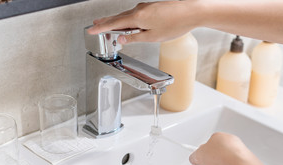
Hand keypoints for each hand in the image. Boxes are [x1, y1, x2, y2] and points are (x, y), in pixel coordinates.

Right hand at [87, 1, 202, 43]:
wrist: (192, 11)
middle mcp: (139, 9)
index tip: (91, 29)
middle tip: (95, 24)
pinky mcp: (152, 7)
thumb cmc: (175, 24)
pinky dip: (127, 18)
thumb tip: (121, 39)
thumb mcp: (153, 37)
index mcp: (137, 17)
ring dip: (116, 20)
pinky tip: (127, 22)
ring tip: (107, 23)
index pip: (114, 23)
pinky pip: (135, 13)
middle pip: (118, 17)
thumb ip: (135, 38)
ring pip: (127, 15)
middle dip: (106, 22)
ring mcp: (146, 7)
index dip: (101, 27)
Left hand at [189, 132, 255, 164]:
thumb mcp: (217, 136)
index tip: (199, 149)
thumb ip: (213, 140)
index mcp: (200, 156)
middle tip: (219, 149)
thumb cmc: (228, 150)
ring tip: (230, 155)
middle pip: (205, 163)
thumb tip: (215, 142)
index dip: (197, 152)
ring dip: (221, 163)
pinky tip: (236, 162)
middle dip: (211, 156)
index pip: (192, 157)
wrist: (241, 164)